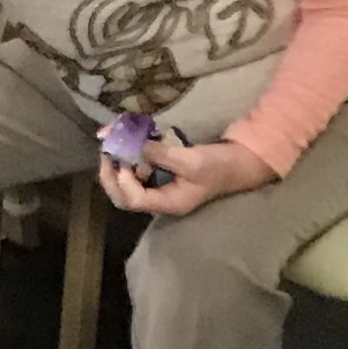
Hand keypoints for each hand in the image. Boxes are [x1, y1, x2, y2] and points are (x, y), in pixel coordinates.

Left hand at [98, 137, 275, 217]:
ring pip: (128, 184)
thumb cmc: (219, 165)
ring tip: (120, 144)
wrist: (240, 163)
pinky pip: (139, 173)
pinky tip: (135, 145)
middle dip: (111, 175)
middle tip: (106, 150)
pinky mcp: (163, 178)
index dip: (123, 179)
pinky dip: (132, 160)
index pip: (134, 199)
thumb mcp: (191, 160)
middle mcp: (161, 200)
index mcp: (169, 203)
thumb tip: (132, 145)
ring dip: (120, 165)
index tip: (122, 158)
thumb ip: (161, 155)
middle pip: (124, 197)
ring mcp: (161, 189)